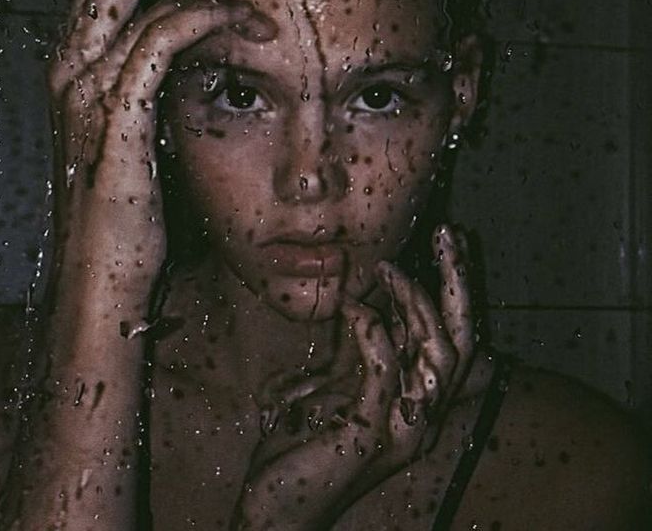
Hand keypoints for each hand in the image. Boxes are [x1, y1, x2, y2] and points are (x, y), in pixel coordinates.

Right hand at [46, 0, 262, 309]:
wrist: (100, 273)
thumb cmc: (123, 214)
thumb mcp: (129, 141)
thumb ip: (145, 96)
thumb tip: (189, 66)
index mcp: (71, 72)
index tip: (213, 0)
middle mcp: (70, 69)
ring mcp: (87, 90)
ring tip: (247, 17)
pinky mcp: (118, 117)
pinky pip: (163, 37)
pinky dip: (208, 20)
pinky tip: (245, 32)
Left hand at [232, 224, 475, 529]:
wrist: (277, 506)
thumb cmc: (304, 446)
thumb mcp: (336, 385)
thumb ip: (358, 351)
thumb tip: (368, 302)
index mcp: (416, 400)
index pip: (454, 335)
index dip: (457, 286)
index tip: (449, 240)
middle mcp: (421, 414)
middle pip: (462, 339)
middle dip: (458, 282)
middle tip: (446, 234)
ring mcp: (400, 427)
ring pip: (438, 354)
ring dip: (416, 303)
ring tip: (391, 268)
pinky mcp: (368, 435)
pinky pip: (386, 372)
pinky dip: (372, 331)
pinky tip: (356, 306)